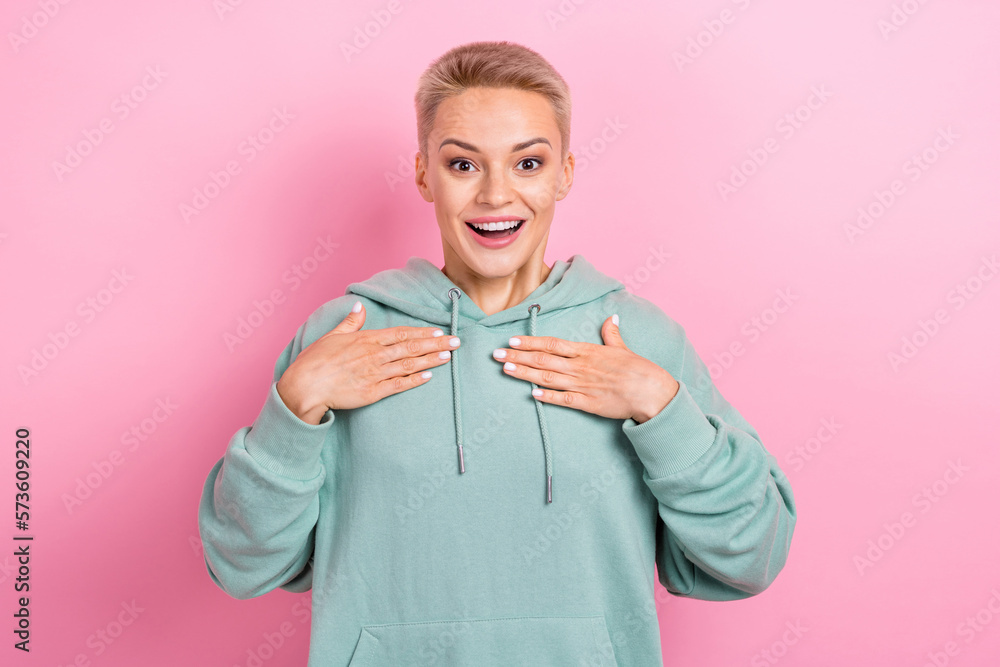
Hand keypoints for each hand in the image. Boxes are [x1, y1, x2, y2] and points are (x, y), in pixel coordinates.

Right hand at [276, 302, 459, 424]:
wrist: (305, 386)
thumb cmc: (315, 361)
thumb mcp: (332, 336)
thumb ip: (350, 322)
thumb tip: (359, 306)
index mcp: (367, 339)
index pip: (401, 333)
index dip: (421, 332)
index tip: (437, 330)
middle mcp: (375, 355)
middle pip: (411, 347)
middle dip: (435, 343)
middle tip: (456, 341)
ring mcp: (375, 374)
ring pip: (409, 364)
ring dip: (431, 359)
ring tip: (449, 355)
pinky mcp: (373, 392)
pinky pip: (399, 385)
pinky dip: (415, 380)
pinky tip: (430, 376)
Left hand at [491, 314, 679, 423]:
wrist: (651, 391)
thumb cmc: (638, 369)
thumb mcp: (622, 348)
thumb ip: (612, 334)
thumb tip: (611, 318)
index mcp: (586, 351)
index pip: (552, 343)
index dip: (530, 341)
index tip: (512, 340)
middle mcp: (580, 366)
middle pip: (543, 359)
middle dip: (517, 356)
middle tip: (495, 354)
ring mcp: (582, 385)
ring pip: (547, 378)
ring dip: (524, 373)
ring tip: (505, 368)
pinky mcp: (588, 403)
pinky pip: (563, 399)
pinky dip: (547, 397)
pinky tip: (531, 394)